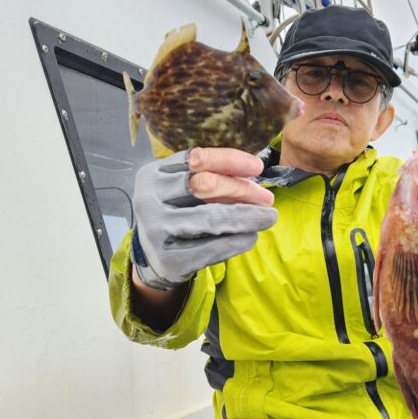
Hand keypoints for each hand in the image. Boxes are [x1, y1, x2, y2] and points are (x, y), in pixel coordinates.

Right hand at [130, 148, 277, 290]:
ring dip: (246, 217)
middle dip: (242, 190)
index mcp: (153, 175)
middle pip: (205, 186)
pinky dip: (237, 241)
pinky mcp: (170, 259)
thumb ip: (209, 177)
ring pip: (211, 219)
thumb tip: (253, 175)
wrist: (150, 257)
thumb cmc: (174, 214)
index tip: (258, 167)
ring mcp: (157, 231)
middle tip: (267, 198)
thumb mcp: (180, 189)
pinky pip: (212, 248)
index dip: (230, 160)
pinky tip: (251, 237)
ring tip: (267, 217)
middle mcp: (149, 200)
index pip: (196, 159)